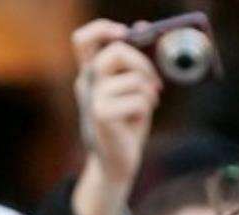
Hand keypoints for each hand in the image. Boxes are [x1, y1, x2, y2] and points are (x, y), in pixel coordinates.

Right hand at [71, 21, 163, 214]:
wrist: (117, 164)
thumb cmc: (127, 127)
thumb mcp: (133, 91)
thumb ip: (136, 64)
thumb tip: (143, 26)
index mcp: (91, 73)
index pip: (84, 39)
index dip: (103, 29)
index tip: (125, 34)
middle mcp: (87, 82)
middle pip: (116, 52)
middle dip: (143, 64)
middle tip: (155, 82)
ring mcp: (93, 98)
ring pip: (135, 80)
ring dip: (149, 93)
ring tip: (146, 107)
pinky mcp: (103, 115)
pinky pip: (138, 100)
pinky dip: (146, 109)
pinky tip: (139, 121)